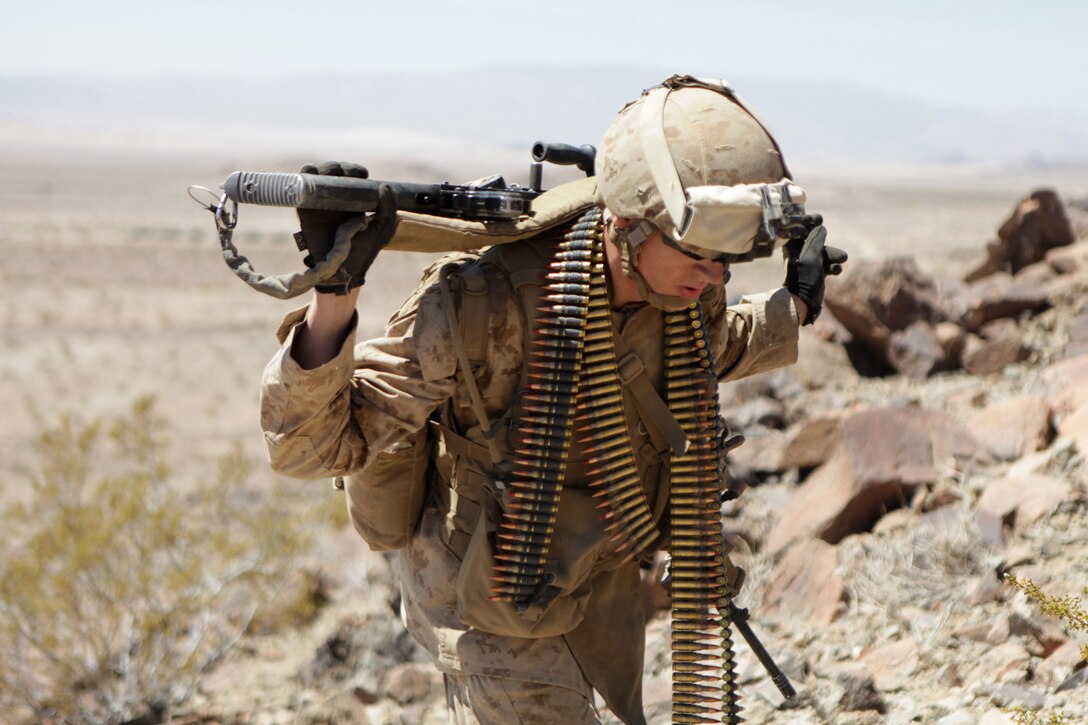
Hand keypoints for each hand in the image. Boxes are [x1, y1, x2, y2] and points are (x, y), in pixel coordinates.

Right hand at [296, 162, 398, 293]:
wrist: (342, 268)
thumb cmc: (363, 250)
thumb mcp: (383, 228)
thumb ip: (388, 207)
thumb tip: (385, 186)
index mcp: (354, 201)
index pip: (352, 177)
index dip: (355, 170)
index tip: (361, 174)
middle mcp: (336, 199)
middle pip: (334, 172)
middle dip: (340, 167)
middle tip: (346, 174)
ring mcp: (320, 202)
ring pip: (318, 175)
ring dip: (324, 168)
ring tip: (331, 173)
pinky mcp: (305, 208)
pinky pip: (302, 186)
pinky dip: (305, 174)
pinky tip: (312, 172)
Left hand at [783, 221, 847, 324]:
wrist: (802, 303)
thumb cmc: (804, 279)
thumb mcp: (811, 257)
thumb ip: (816, 241)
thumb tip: (820, 227)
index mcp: (791, 248)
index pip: (799, 229)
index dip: (808, 222)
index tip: (819, 218)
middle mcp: (797, 254)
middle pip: (814, 240)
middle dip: (826, 243)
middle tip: (836, 243)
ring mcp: (806, 263)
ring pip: (822, 253)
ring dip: (833, 255)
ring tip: (843, 259)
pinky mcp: (814, 273)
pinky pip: (825, 264)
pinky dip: (832, 266)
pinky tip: (837, 270)